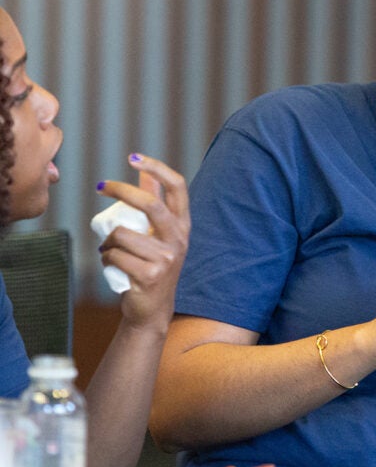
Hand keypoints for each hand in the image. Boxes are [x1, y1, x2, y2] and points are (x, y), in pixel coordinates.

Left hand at [96, 153, 189, 332]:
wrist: (152, 309)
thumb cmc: (152, 266)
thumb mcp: (158, 235)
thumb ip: (155, 204)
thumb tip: (145, 175)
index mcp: (182, 224)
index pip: (177, 187)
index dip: (157, 168)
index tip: (134, 157)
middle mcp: (179, 238)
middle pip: (150, 203)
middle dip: (122, 190)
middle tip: (101, 186)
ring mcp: (167, 257)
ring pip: (121, 234)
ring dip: (107, 242)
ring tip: (111, 251)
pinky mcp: (150, 274)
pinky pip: (114, 255)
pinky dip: (105, 259)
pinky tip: (113, 266)